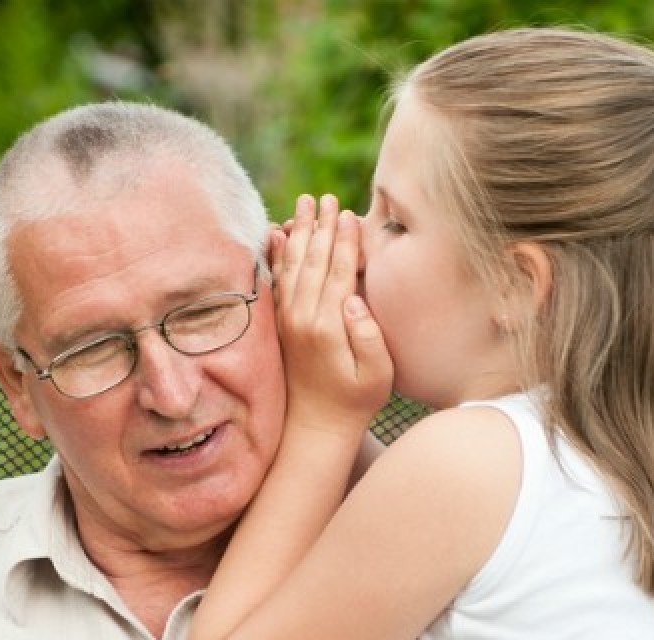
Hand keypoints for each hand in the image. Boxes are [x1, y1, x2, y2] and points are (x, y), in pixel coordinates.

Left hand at [270, 194, 392, 436]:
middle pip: (313, 260)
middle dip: (321, 226)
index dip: (344, 241)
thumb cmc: (356, 401)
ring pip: (292, 265)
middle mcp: (303, 317)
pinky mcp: (281, 324)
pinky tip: (276, 234)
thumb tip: (354, 299)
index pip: (337, 271)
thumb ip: (369, 336)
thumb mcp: (377, 375)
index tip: (348, 213)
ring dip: (299, 232)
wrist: (315, 427)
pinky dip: (276, 255)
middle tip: (325, 197)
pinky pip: (277, 280)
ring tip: (304, 204)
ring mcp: (288, 320)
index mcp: (328, 325)